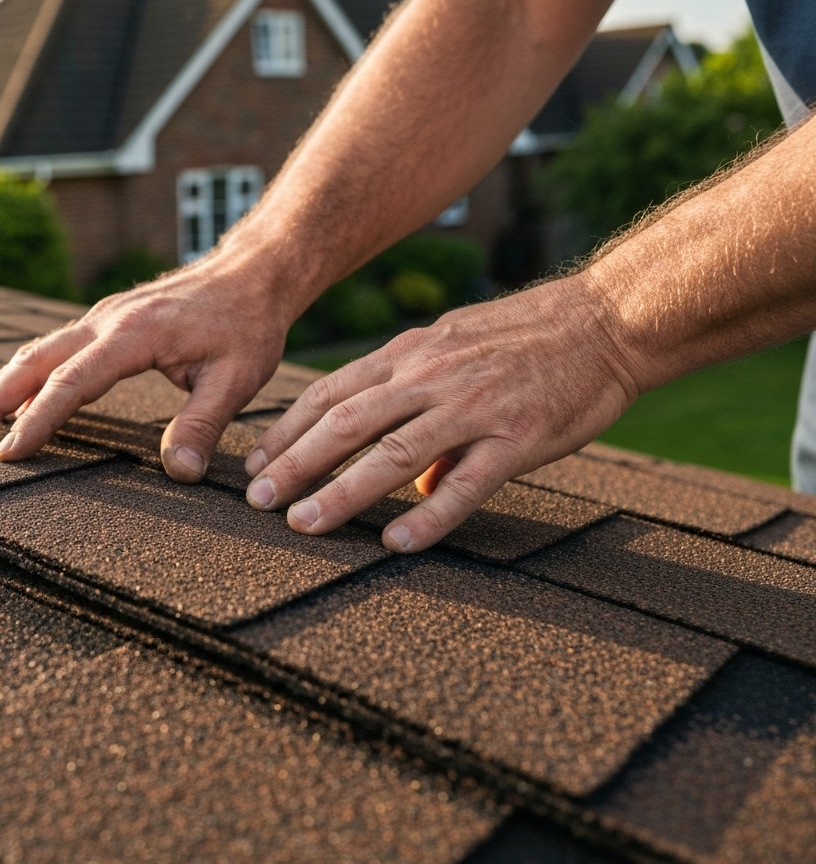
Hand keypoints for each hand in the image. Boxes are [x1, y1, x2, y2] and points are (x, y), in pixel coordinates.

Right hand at [0, 254, 294, 481]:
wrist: (252, 274)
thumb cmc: (247, 325)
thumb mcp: (237, 379)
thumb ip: (203, 425)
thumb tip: (179, 474)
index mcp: (134, 333)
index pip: (72, 381)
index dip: (38, 420)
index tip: (8, 453)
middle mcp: (106, 320)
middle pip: (33, 360)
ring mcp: (101, 318)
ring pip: (36, 352)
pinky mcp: (105, 323)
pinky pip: (54, 350)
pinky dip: (24, 375)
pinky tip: (12, 400)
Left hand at [242, 272, 641, 551]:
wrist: (606, 320)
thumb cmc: (526, 339)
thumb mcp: (454, 348)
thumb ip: (416, 401)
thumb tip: (410, 482)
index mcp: (411, 354)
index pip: (331, 393)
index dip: (288, 430)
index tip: (256, 463)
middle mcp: (432, 377)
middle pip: (347, 424)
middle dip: (296, 464)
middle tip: (259, 501)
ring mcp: (474, 407)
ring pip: (393, 454)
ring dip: (342, 493)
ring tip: (305, 525)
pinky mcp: (518, 437)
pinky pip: (466, 483)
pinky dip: (429, 516)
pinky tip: (398, 543)